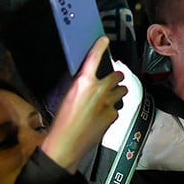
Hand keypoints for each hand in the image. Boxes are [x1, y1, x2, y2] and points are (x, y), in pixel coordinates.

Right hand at [41, 36, 126, 171]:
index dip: (100, 46)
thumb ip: (82, 86)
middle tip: (111, 80)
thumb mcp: (68, 96)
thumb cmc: (62, 121)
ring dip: (117, 92)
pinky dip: (113, 109)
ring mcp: (108, 103)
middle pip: (117, 75)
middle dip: (116, 77)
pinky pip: (117, 108)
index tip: (105, 40)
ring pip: (122, 91)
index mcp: (84, 82)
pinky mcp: (113, 116)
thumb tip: (89, 81)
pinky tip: (103, 115)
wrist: (66, 143)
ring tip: (109, 97)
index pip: (94, 58)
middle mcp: (99, 90)